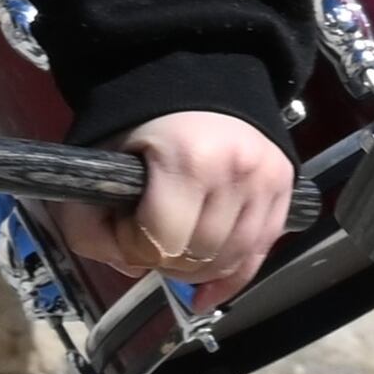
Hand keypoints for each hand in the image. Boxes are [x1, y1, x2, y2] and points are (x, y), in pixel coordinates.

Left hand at [53, 110, 296, 289]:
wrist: (198, 80)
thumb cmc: (146, 121)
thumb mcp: (101, 157)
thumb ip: (89, 220)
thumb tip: (128, 267)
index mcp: (188, 159)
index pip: (160, 241)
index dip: (131, 245)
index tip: (121, 225)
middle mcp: (236, 171)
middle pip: (196, 256)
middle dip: (162, 259)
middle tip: (147, 238)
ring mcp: (266, 182)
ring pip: (228, 261)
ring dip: (194, 272)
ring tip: (173, 252)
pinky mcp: (285, 190)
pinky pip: (258, 256)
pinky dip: (230, 280)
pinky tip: (205, 294)